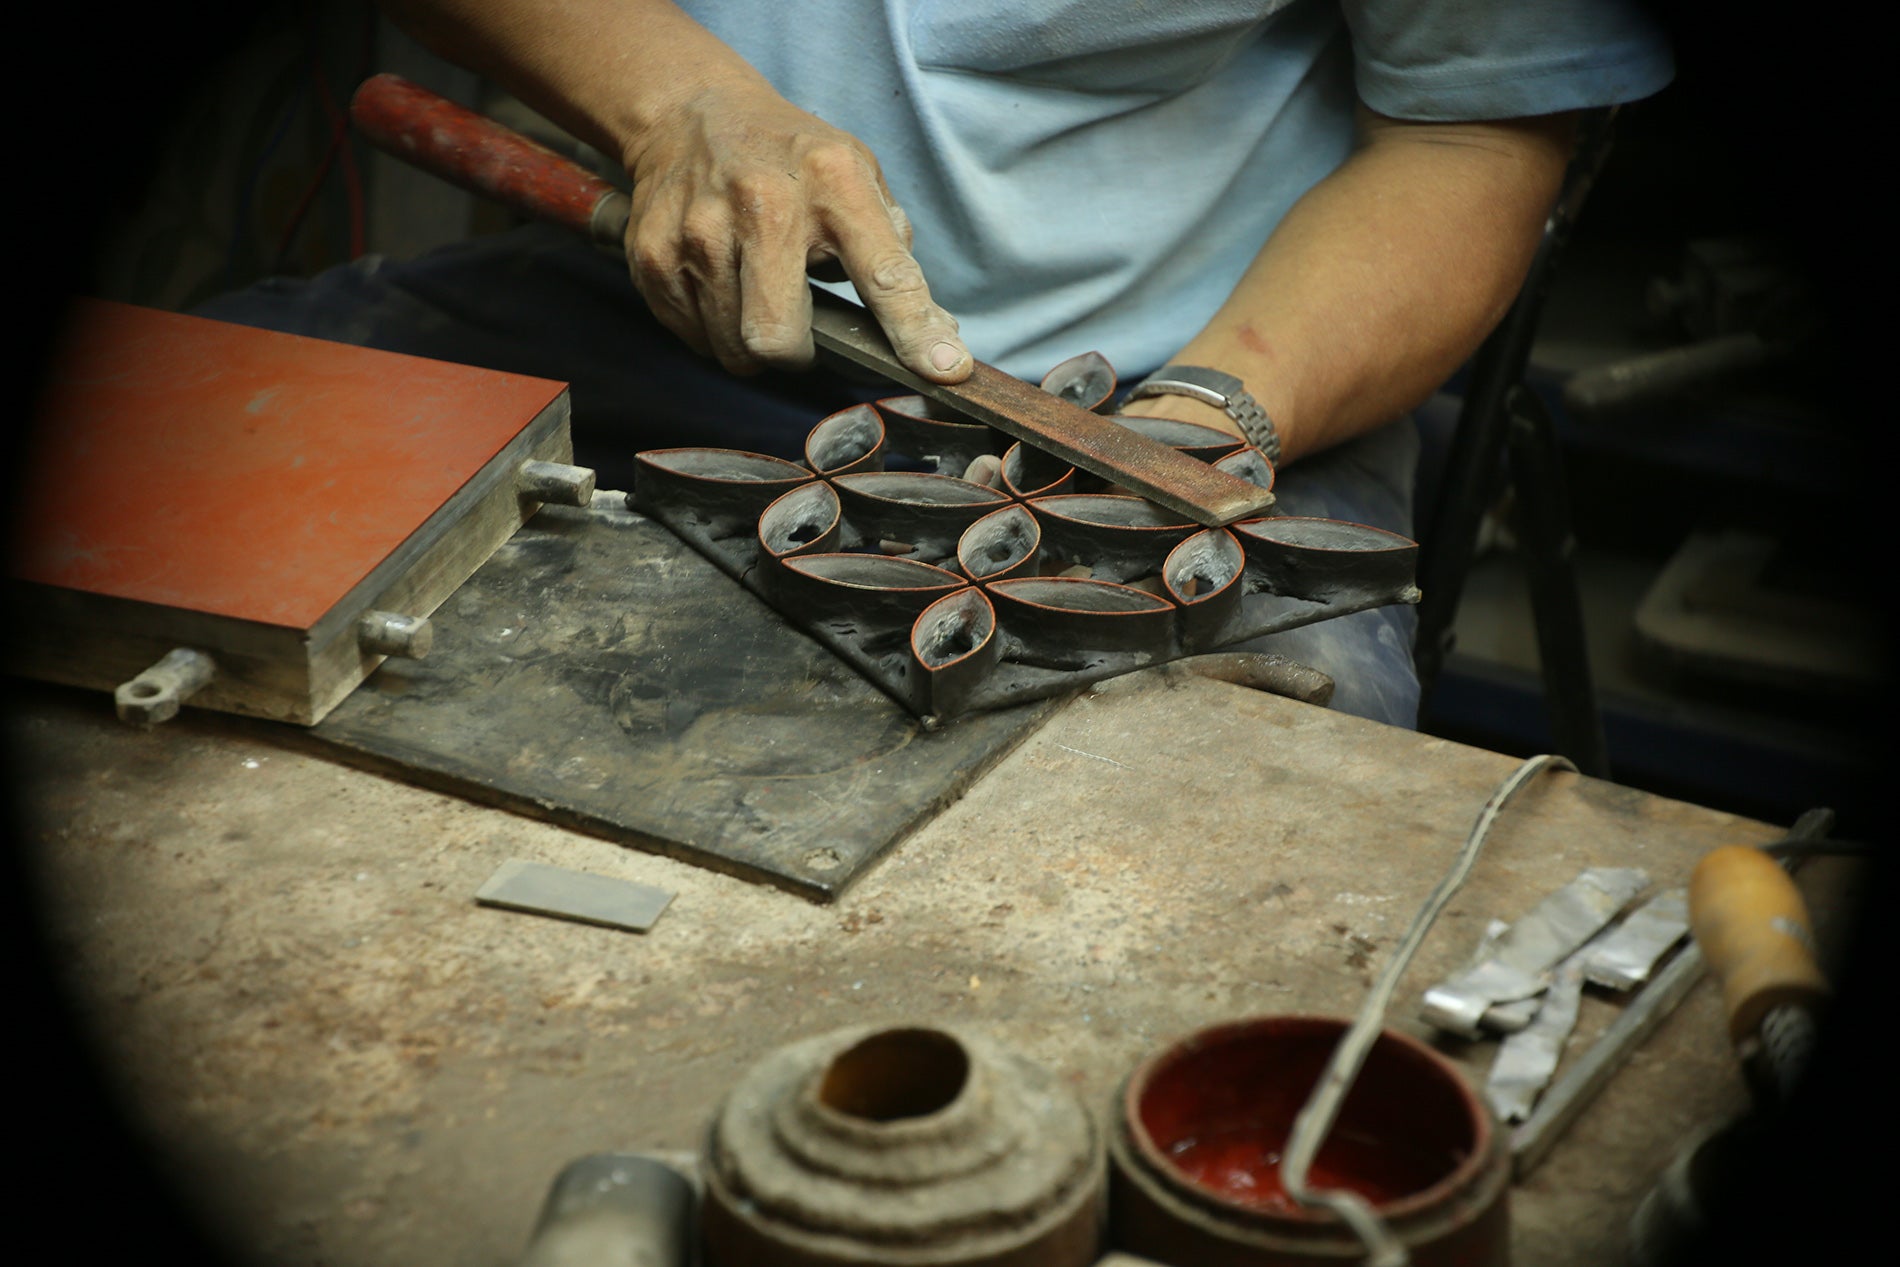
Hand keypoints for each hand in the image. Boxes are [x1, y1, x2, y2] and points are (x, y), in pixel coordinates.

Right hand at [623, 81, 970, 382]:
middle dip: (797, 356)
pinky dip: (715, 332)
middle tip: (801, 333)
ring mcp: (699, 233)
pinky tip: (721, 289)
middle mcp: (763, 205)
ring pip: (733, 348)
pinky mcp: (652, 257)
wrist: (689, 115)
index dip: (915, 331)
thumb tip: (935, 331)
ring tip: (756, 297)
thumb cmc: (786, 156)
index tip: (946, 369)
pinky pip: (694, 338)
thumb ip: (891, 245)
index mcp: (831, 182)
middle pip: (778, 338)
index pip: (885, 274)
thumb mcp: (854, 173)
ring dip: (753, 345)